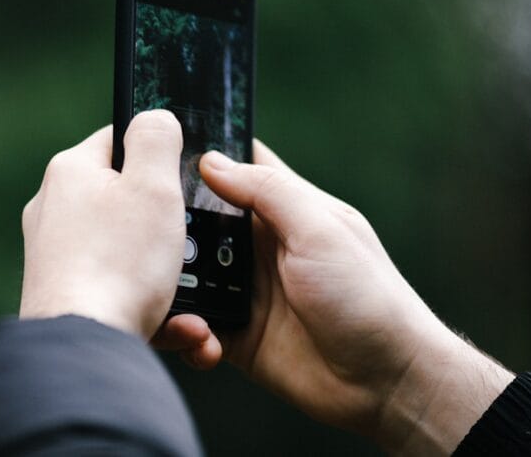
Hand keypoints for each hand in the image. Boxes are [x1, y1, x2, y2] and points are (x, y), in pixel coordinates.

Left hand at [19, 110, 185, 339]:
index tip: (184, 176)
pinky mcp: (65, 295)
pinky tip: (179, 327)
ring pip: (127, 252)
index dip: (158, 152)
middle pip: (125, 198)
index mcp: (71, 172)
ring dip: (167, 273)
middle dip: (167, 223)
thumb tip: (155, 116)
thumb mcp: (154, 185)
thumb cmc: (120, 263)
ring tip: (192, 302)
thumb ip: (157, 138)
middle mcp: (54, 209)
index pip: (118, 138)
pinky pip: (118, 290)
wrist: (85, 348)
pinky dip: (152, 307)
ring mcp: (56, 256)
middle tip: (190, 240)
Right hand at [154, 141, 512, 454]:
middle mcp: (262, 246)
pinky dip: (185, 329)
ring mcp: (247, 290)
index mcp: (286, 210)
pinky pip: (195, 324)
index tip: (160, 148)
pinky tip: (197, 337)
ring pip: (188, 272)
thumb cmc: (368, 297)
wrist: (385, 383)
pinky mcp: (236, 334)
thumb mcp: (320, 231)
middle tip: (144, 230)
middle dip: (171, 223)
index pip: (240, 167)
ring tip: (160, 289)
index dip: (204, 154)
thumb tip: (212, 161)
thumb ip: (268, 193)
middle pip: (201, 219)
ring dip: (172, 279)